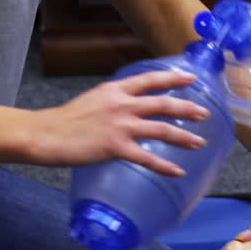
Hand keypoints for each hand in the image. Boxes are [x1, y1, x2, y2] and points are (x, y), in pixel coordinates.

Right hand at [28, 70, 209, 176]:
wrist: (46, 134)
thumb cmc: (66, 120)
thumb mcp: (93, 99)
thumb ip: (114, 101)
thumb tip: (131, 105)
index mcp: (115, 90)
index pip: (150, 80)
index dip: (173, 78)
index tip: (192, 78)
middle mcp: (122, 104)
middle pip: (163, 103)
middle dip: (187, 108)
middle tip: (204, 113)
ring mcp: (120, 125)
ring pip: (162, 129)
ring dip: (184, 137)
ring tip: (199, 143)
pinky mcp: (115, 147)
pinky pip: (147, 158)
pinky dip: (165, 166)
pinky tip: (178, 171)